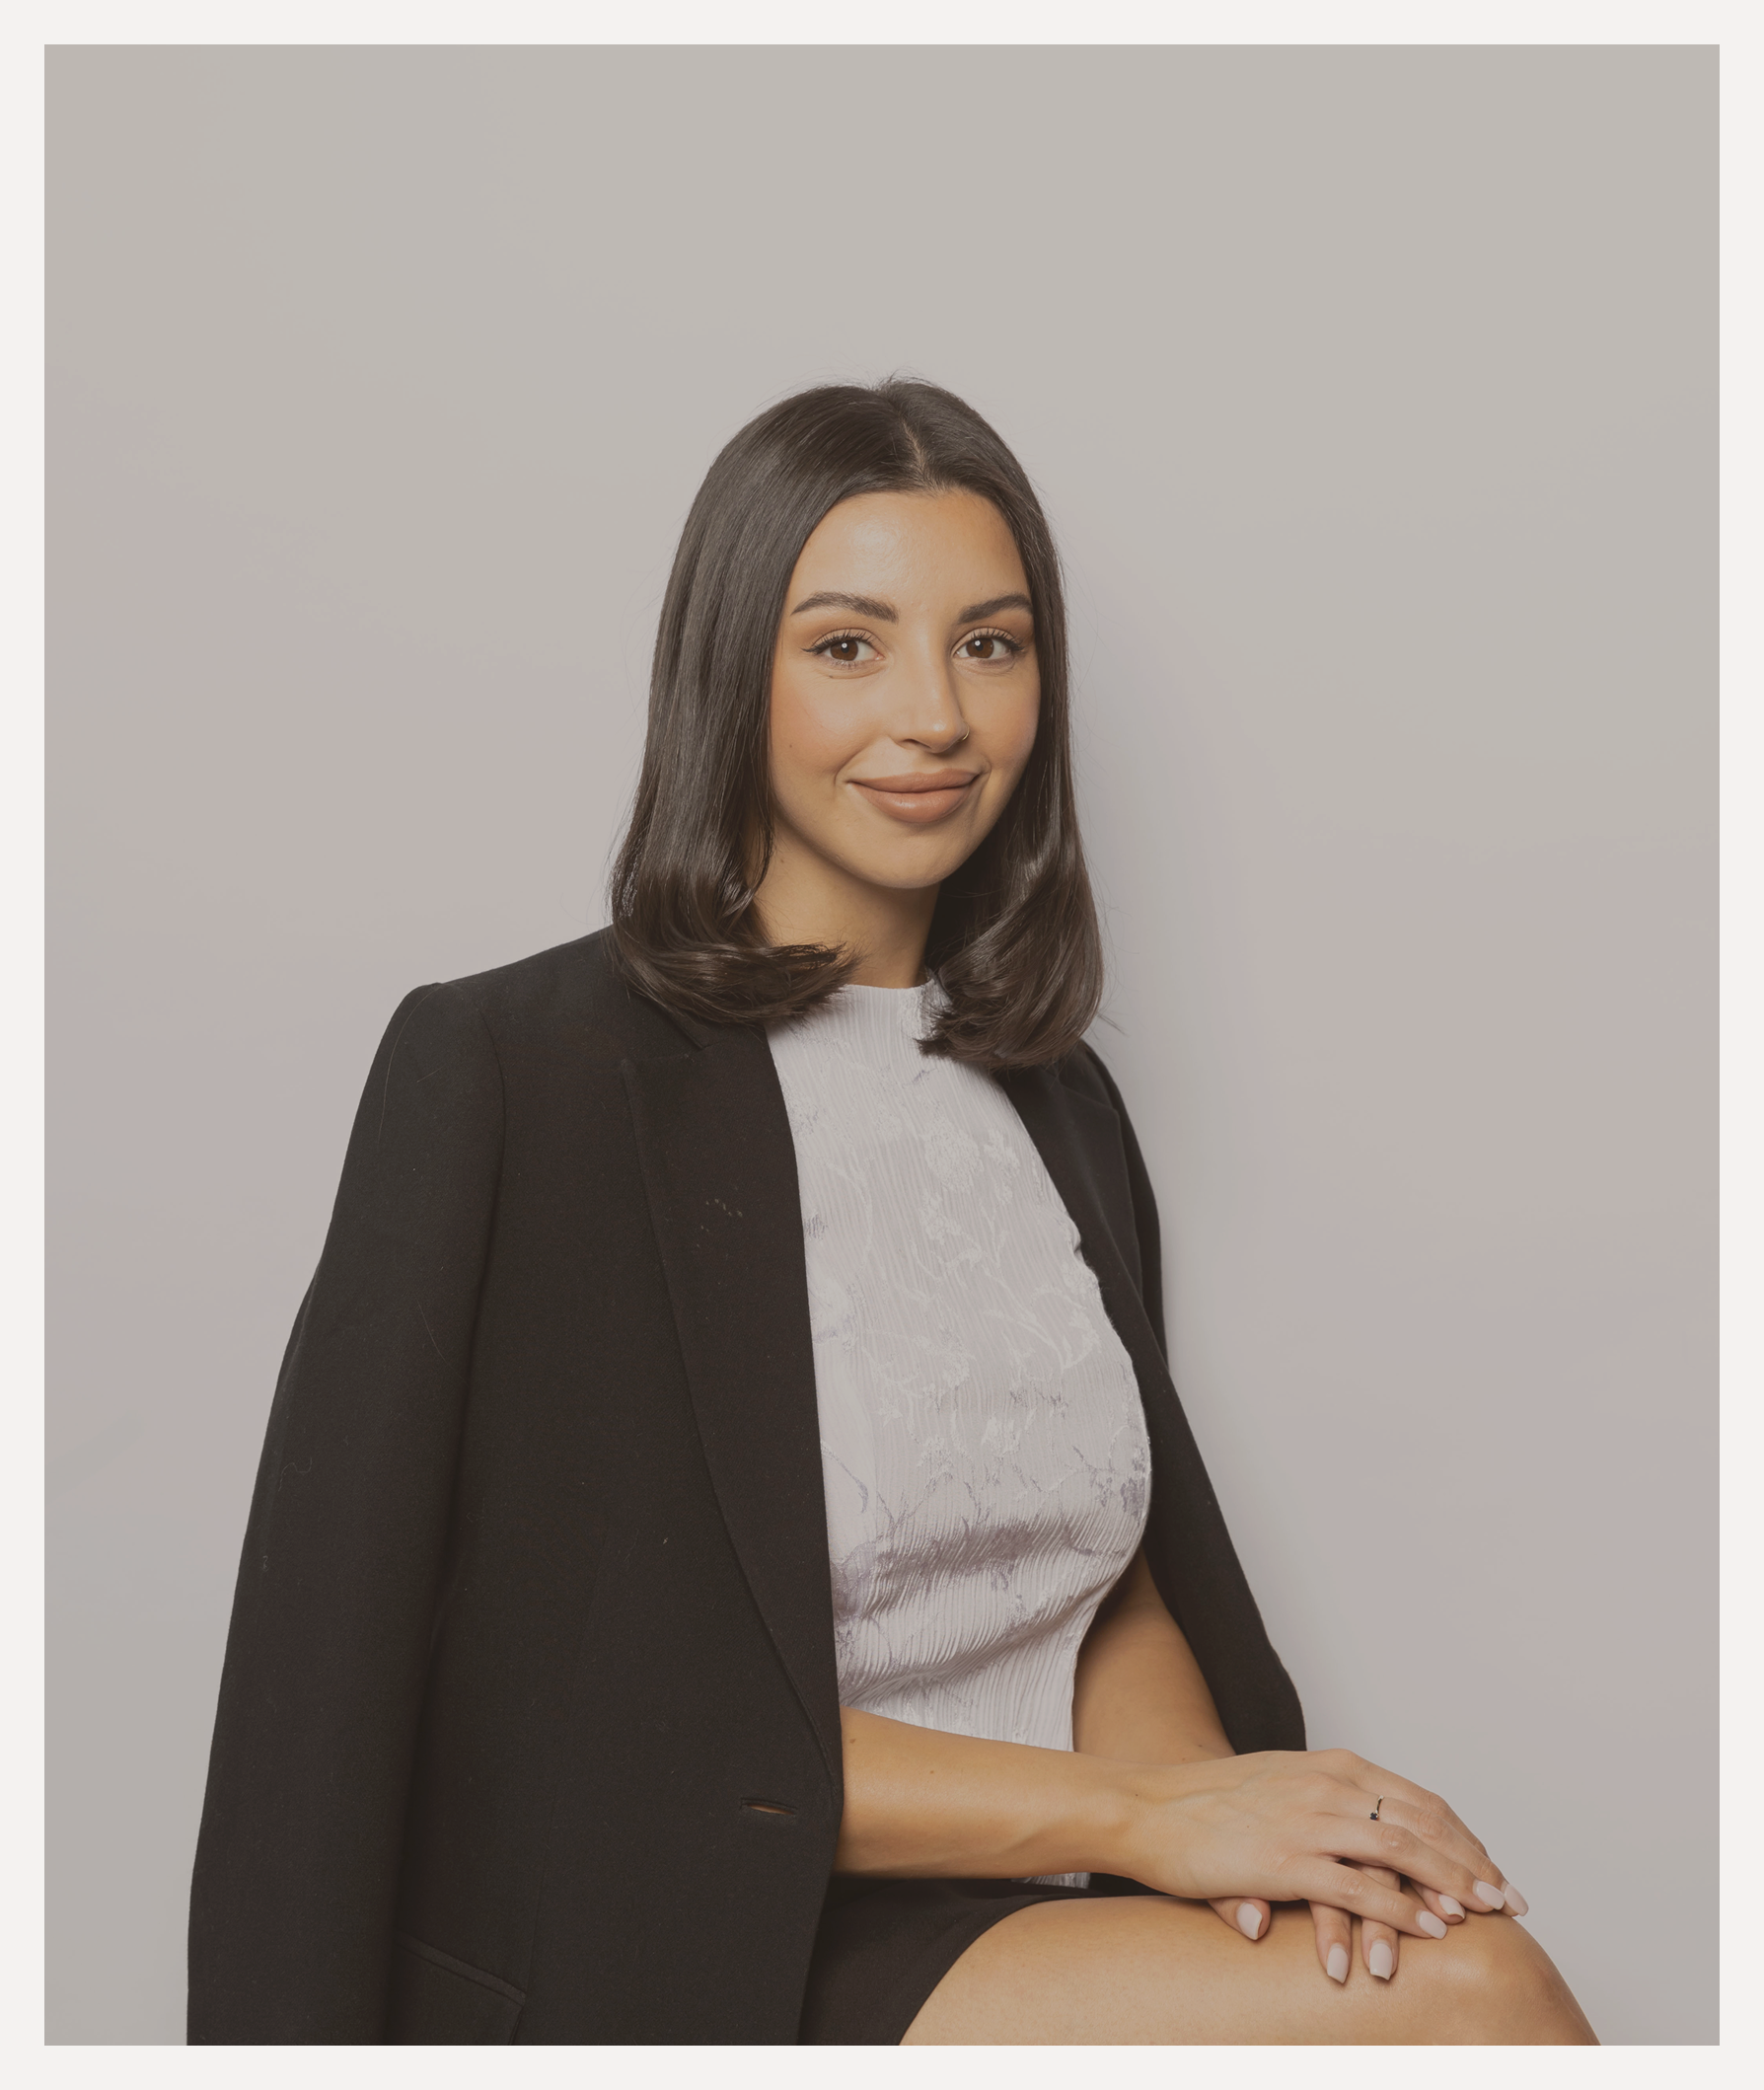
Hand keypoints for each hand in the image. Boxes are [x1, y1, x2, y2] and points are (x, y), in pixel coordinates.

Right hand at [1112, 1747, 1525, 1961]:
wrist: (1147, 1807)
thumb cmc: (1210, 1804)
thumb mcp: (1280, 1791)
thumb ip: (1327, 1810)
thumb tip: (1366, 1850)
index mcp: (1330, 1767)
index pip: (1416, 1799)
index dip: (1460, 1837)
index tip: (1490, 1869)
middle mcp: (1328, 1786)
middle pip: (1423, 1822)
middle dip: (1471, 1862)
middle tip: (1509, 1900)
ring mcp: (1308, 1821)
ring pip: (1402, 1851)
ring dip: (1451, 1884)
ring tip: (1484, 1914)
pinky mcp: (1285, 1860)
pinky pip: (1360, 1887)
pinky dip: (1403, 1909)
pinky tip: (1430, 1929)